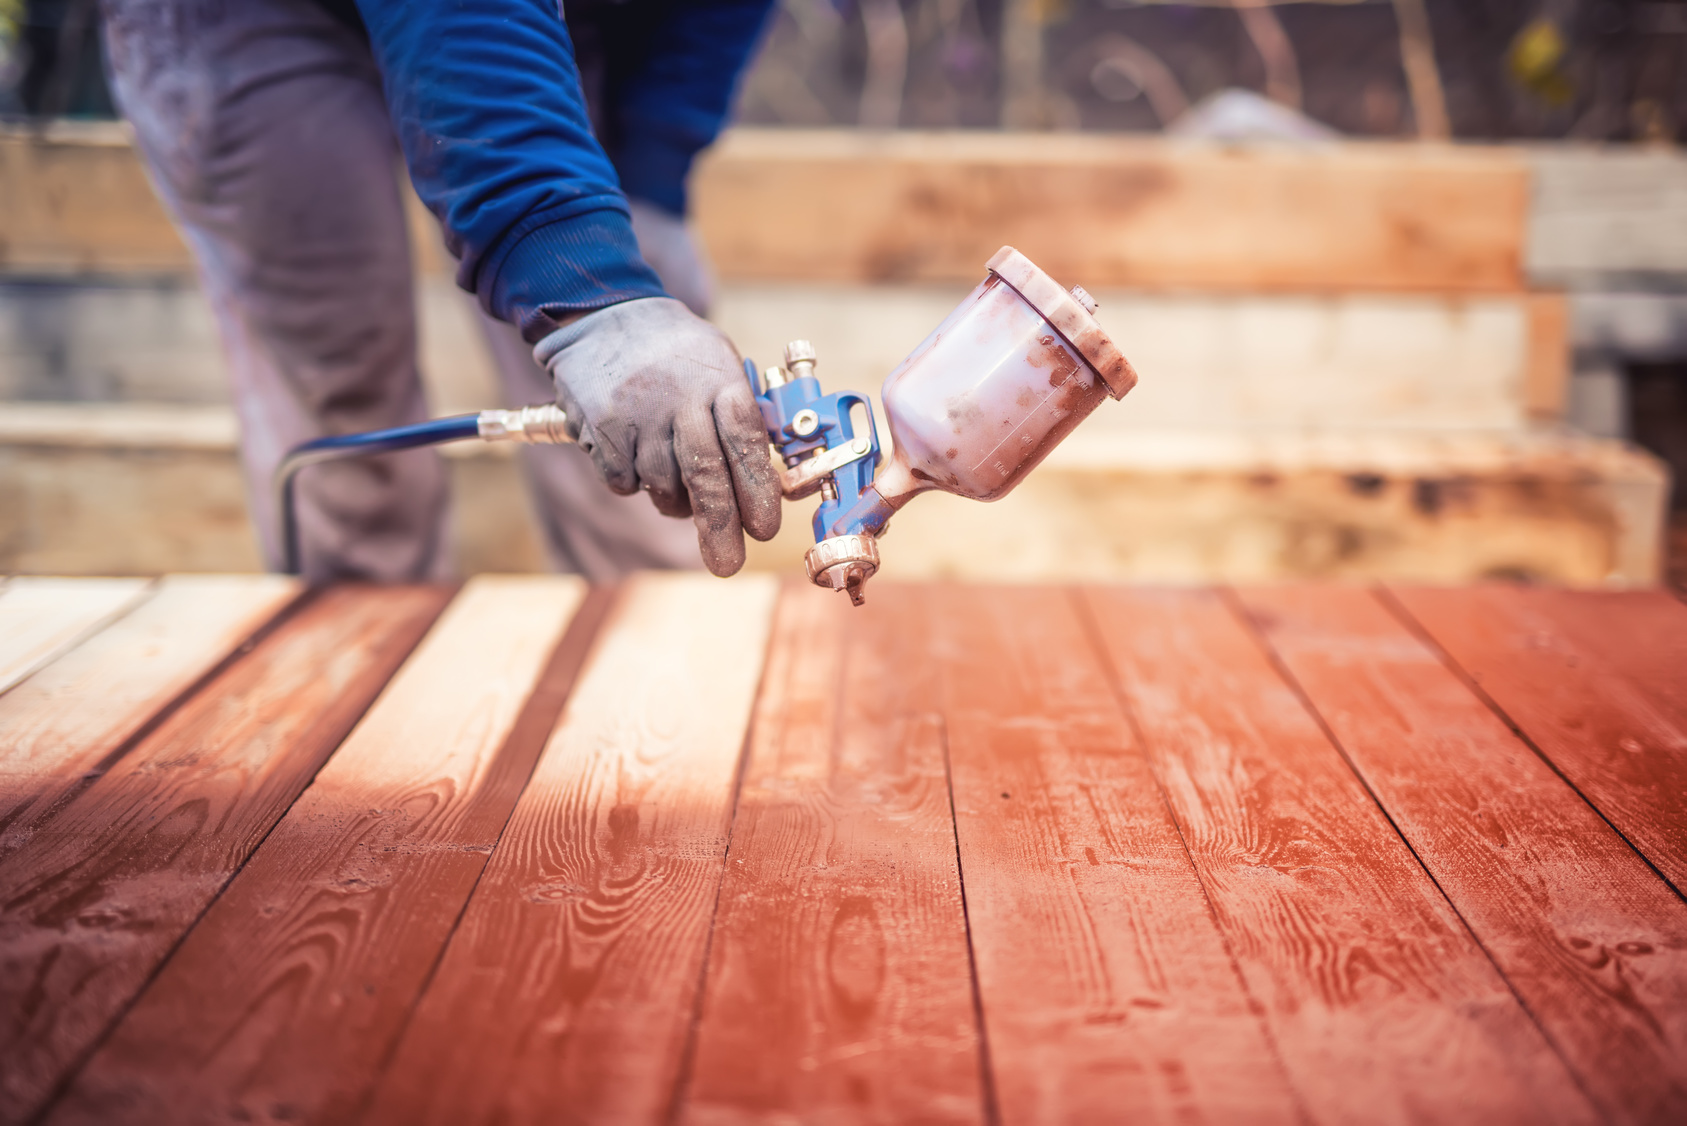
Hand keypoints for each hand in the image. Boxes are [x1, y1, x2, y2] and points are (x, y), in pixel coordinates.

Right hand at [533, 297, 780, 575]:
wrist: (604, 313)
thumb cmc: (677, 352)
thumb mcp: (721, 365)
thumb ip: (741, 419)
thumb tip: (767, 488)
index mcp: (721, 381)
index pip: (747, 444)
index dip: (758, 492)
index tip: (764, 529)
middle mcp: (681, 398)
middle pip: (706, 477)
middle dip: (720, 528)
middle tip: (727, 564)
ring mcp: (639, 414)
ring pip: (664, 487)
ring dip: (674, 498)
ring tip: (672, 470)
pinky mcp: (601, 428)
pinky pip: (625, 482)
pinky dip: (634, 482)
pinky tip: (636, 450)